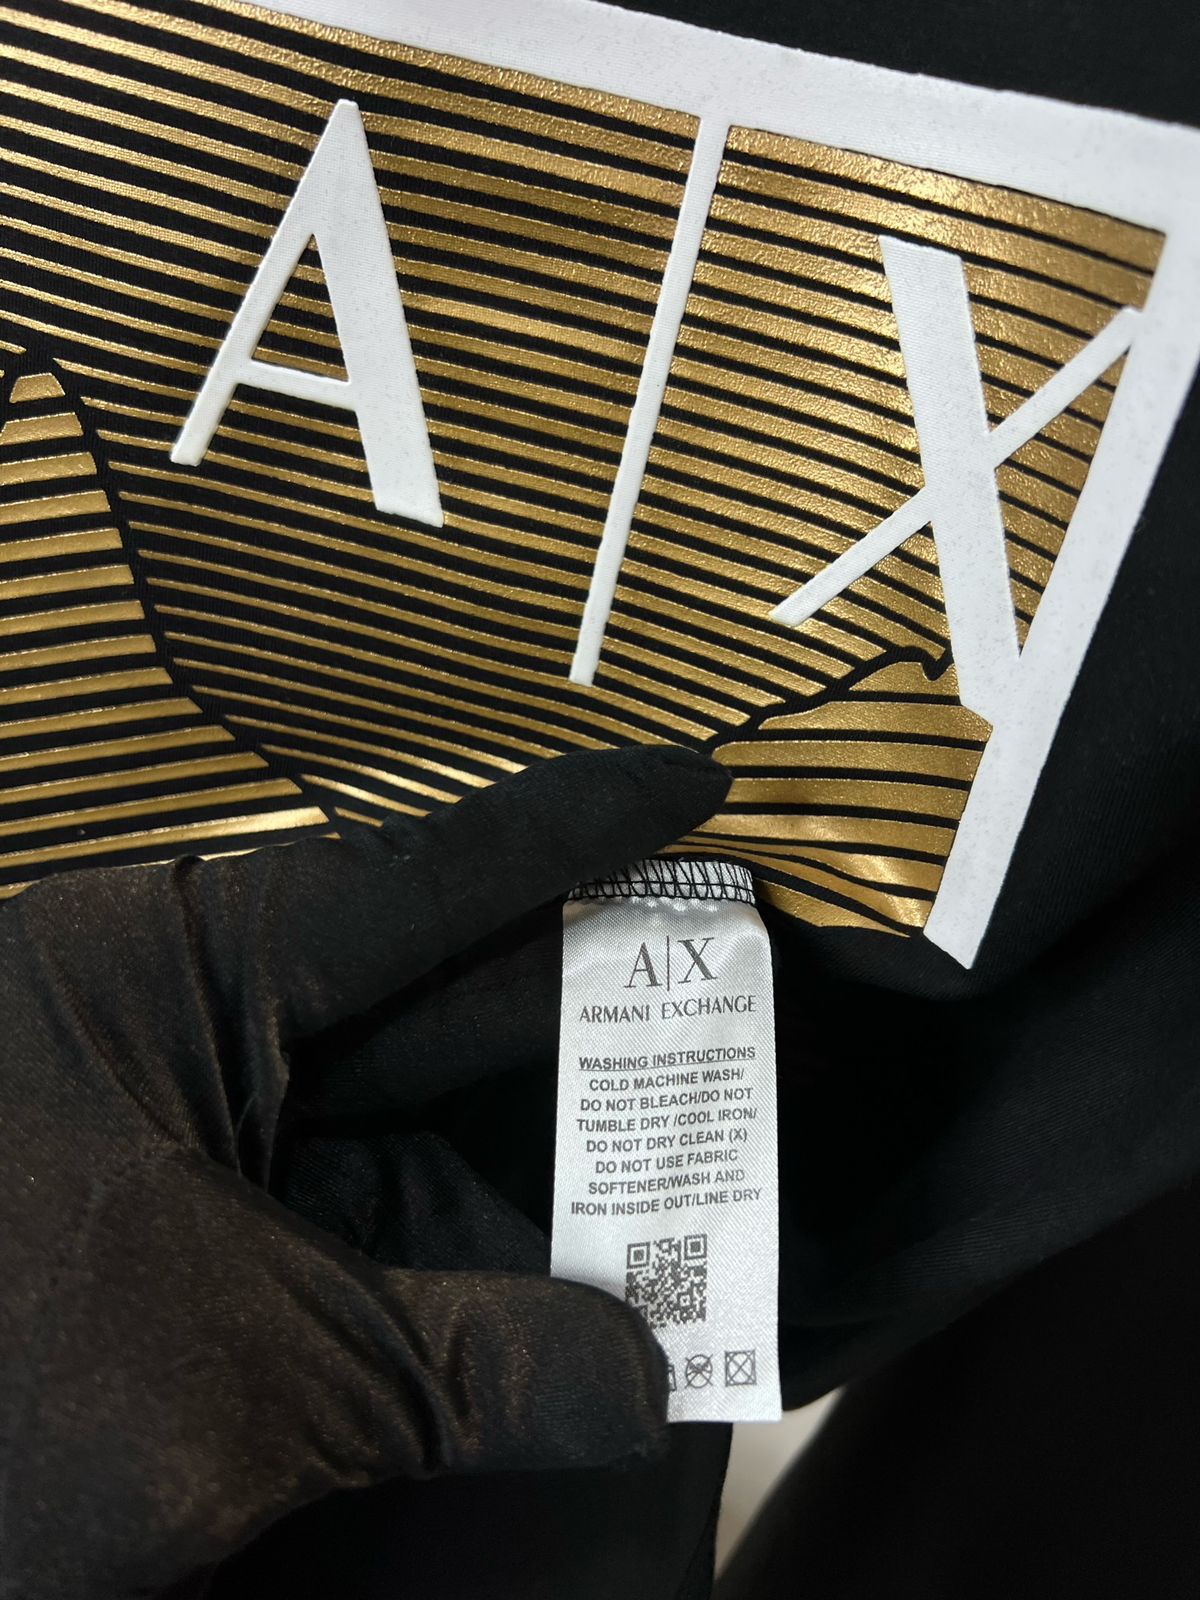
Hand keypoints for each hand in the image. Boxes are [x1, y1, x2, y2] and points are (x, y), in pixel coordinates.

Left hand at [0, 746, 727, 1599]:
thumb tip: (653, 1386)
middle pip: (432, 996)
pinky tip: (578, 1282)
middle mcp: (172, 1025)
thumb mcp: (255, 1377)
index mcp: (156, 980)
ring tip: (696, 1162)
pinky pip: (357, 1212)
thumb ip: (477, 1369)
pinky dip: (462, 1252)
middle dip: (590, 1015)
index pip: (410, 879)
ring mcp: (181, 1129)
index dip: (572, 829)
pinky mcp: (187, 1229)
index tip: (698, 782)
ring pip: (406, 1118)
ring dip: (543, 1158)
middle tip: (741, 999)